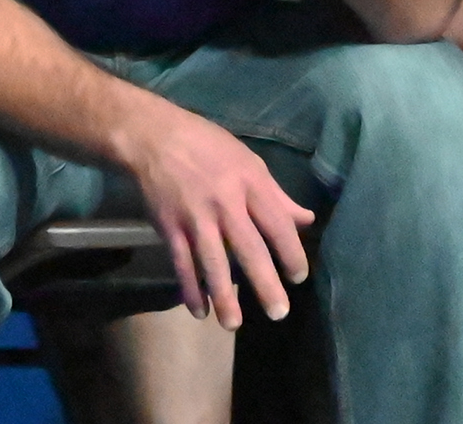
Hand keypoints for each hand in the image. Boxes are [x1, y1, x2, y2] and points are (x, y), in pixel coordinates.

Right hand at [118, 103, 315, 328]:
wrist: (155, 137)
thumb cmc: (209, 147)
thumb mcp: (249, 162)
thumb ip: (277, 195)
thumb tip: (307, 220)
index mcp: (249, 182)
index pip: (277, 223)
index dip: (291, 252)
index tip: (299, 277)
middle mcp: (224, 202)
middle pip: (248, 248)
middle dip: (264, 283)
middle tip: (279, 313)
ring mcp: (194, 217)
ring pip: (212, 262)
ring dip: (223, 296)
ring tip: (233, 324)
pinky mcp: (169, 227)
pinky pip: (182, 264)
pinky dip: (190, 289)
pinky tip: (200, 310)